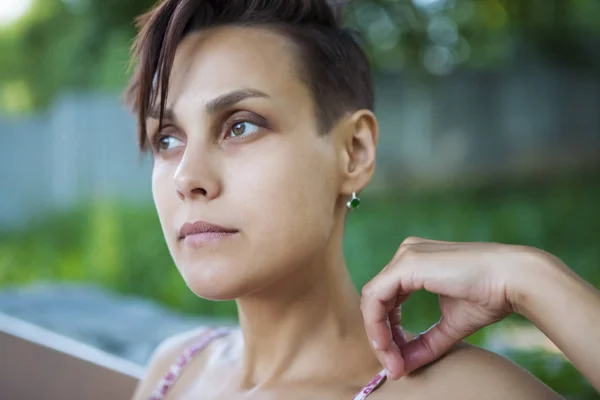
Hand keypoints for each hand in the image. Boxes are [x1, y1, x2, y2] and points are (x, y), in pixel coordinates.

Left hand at [360, 237, 546, 378]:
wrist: (514, 279)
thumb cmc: (489, 296)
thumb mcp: (450, 325)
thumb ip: (425, 343)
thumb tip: (403, 366)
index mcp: (415, 263)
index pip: (387, 299)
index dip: (387, 332)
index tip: (397, 360)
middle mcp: (406, 254)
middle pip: (377, 300)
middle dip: (382, 336)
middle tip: (393, 366)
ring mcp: (406, 255)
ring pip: (372, 299)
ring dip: (378, 334)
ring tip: (392, 361)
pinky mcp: (407, 263)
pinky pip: (376, 296)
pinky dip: (377, 323)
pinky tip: (387, 345)